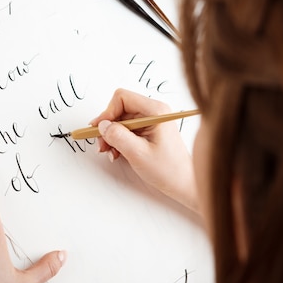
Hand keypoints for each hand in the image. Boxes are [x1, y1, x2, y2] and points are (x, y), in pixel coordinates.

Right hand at [90, 89, 199, 213]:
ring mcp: (151, 121)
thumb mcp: (138, 153)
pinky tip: (117, 154)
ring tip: (110, 152)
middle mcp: (154, 112)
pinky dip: (119, 141)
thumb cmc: (168, 169)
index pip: (122, 98)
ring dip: (112, 136)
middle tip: (102, 145)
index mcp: (156, 111)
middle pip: (120, 109)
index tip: (99, 129)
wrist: (184, 184)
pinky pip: (127, 130)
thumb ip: (118, 136)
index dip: (107, 112)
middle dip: (108, 127)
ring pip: (121, 121)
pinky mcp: (149, 131)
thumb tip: (102, 125)